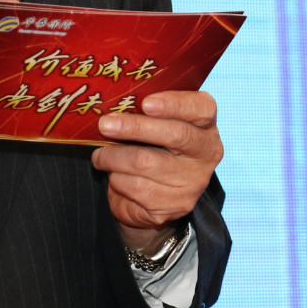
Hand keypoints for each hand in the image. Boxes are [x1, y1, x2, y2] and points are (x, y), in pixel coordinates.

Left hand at [92, 90, 221, 253]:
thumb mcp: (154, 127)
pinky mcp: (174, 205)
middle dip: (135, 127)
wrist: (152, 200)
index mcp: (205, 125)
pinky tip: (115, 176)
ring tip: (101, 155)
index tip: (146, 103)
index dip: (175, 104)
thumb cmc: (151, 150)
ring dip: (114, 157)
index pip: (202, 108)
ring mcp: (193, 182)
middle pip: (175, 134)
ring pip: (146, 162)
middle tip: (105, 125)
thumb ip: (146, 112)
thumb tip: (116, 102)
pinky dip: (117, 179)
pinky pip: (136, 186)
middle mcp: (206, 153)